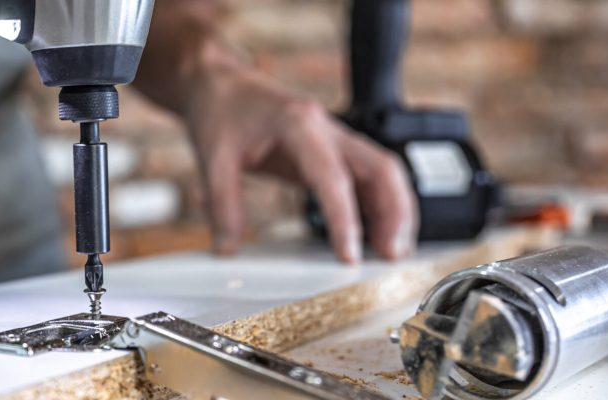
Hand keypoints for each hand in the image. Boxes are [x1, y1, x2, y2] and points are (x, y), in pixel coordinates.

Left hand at [185, 62, 417, 262]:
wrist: (221, 82)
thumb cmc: (221, 111)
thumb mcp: (212, 158)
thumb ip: (222, 205)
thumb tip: (228, 248)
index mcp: (298, 124)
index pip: (332, 176)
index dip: (345, 218)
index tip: (349, 254)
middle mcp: (326, 128)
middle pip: (381, 167)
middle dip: (394, 212)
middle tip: (391, 255)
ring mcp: (334, 137)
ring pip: (383, 170)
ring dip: (395, 209)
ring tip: (392, 251)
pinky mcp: (333, 149)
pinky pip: (368, 175)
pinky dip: (379, 203)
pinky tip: (378, 232)